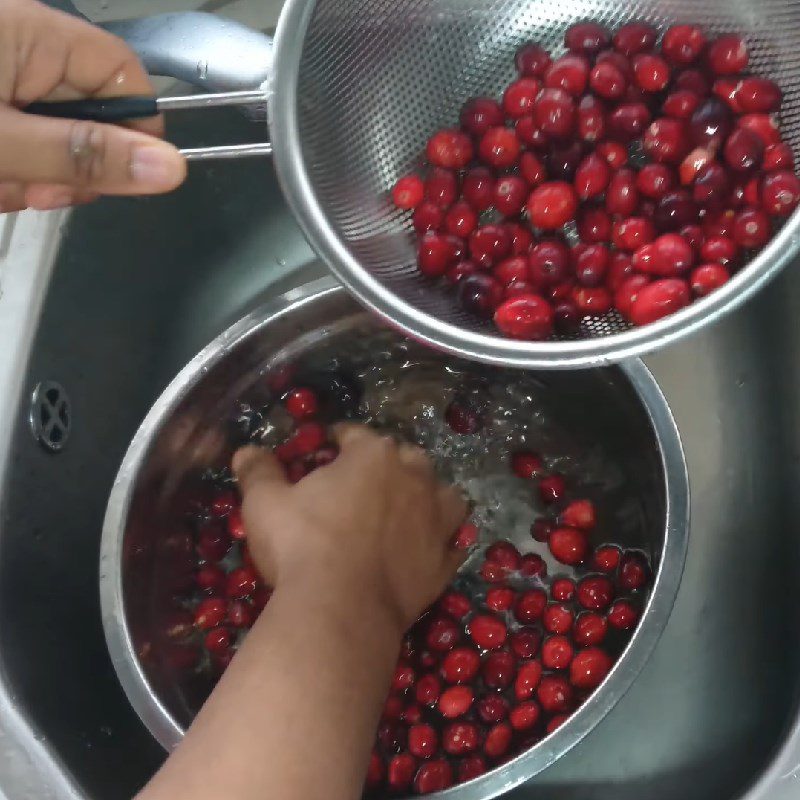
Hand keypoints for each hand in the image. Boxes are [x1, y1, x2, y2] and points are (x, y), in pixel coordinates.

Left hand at [0, 0, 185, 211]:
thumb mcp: (2, 141)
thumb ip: (83, 156)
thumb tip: (171, 169)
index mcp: (33, 35)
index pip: (121, 74)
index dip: (135, 128)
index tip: (120, 176)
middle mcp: (21, 51)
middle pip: (88, 117)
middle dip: (69, 167)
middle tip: (35, 192)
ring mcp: (0, 82)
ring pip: (51, 143)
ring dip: (33, 179)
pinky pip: (20, 147)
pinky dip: (7, 174)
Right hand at [232, 424, 468, 632]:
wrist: (341, 609)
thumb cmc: (301, 545)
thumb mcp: (265, 504)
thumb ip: (259, 472)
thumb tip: (246, 451)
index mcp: (372, 456)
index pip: (356, 434)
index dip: (340, 437)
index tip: (330, 444)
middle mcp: (413, 478)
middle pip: (406, 457)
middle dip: (388, 461)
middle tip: (366, 476)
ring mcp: (435, 519)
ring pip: (444, 494)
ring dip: (429, 494)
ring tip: (412, 504)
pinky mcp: (443, 559)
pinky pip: (453, 542)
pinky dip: (444, 540)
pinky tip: (432, 545)